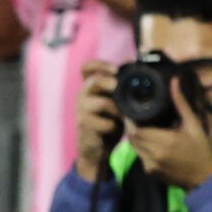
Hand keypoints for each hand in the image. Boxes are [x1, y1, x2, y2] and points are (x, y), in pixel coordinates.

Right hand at [74, 60, 122, 182]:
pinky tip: (117, 129)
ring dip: (118, 110)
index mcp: (90, 87)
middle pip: (93, 81)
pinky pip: (106, 123)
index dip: (99, 64)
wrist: (96, 149)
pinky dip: (116, 126)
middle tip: (120, 87)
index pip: (87, 68)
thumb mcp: (114, 102)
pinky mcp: (85, 126)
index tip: (115, 69)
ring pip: (103, 103)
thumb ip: (119, 86)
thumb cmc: (107, 121)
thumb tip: (128, 62)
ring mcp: (82, 110)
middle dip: (109, 82)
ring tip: (125, 116)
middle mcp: (82, 95)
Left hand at [124, 72, 211, 189]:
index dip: (131, 120)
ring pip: (134, 147)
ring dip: (135, 138)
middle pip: (132, 138)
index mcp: (165, 141)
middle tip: (135, 117)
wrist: (203, 177)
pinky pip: (139, 157)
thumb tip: (174, 81)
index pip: (136, 129)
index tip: (132, 111)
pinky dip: (141, 148)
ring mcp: (150, 165)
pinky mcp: (150, 172)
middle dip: (131, 127)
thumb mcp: (193, 124)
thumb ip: (181, 104)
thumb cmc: (200, 148)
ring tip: (141, 127)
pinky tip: (149, 142)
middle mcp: (155, 154)